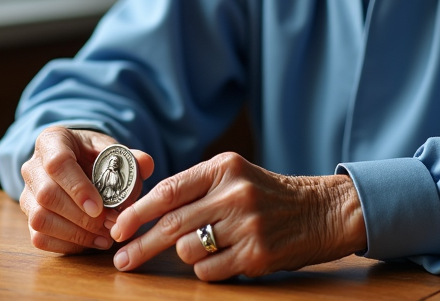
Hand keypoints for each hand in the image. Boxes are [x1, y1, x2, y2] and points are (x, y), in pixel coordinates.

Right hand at [19, 126, 154, 253]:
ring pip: (40, 219)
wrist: (76, 162)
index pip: (57, 164)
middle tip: (111, 225)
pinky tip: (92, 243)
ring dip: (75, 233)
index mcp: (51, 141)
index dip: (78, 188)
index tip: (100, 206)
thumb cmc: (93, 155)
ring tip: (105, 237)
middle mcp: (32, 167)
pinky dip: (68, 244)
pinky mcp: (29, 217)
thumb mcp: (110, 149)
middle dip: (81, 216)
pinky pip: (40, 237)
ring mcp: (27, 193)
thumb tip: (146, 164)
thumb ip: (129, 157)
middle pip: (47, 195)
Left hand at [109, 152, 365, 280]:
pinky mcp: (257, 254)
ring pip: (188, 251)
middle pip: (171, 225)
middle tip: (122, 259)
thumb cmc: (268, 194)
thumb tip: (145, 213)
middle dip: (141, 245)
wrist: (321, 211)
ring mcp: (246, 225)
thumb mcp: (234, 175)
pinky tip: (223, 258)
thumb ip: (195, 187)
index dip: (138, 212)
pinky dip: (206, 269)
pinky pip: (210, 270)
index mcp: (223, 168)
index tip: (118, 228)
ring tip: (205, 245)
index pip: (168, 191)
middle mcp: (234, 194)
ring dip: (186, 255)